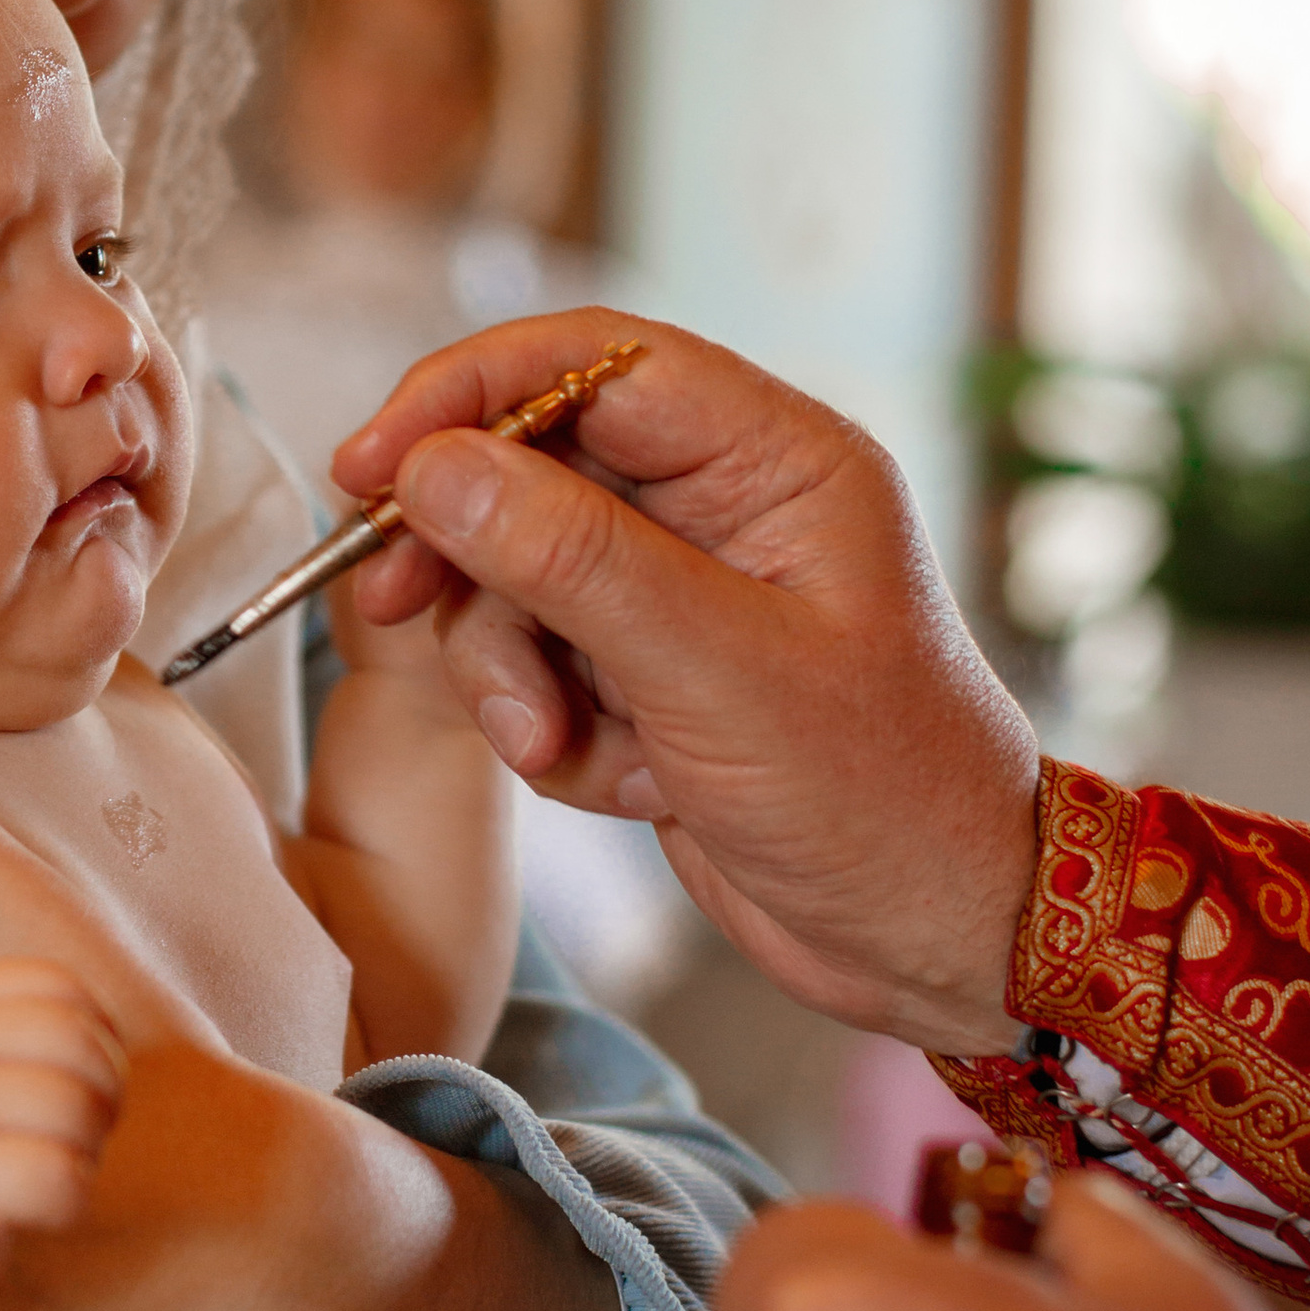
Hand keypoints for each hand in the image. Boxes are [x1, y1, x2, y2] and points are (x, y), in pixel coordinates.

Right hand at [0, 959, 124, 1310]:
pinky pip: (57, 1176)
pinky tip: (43, 1214)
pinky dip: (71, 1199)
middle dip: (103, 1092)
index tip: (78, 1082)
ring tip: (54, 1171)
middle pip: (74, 1042)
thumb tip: (107, 1038)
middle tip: (79, 1137)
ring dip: (87, 1149)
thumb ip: (9, 1032)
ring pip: (72, 1107)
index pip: (54, 985)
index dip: (95, 1033)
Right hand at [336, 311, 1040, 1051]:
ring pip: (519, 576)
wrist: (937, 947)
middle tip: (395, 601)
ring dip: (508, 666)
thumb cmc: (879, 799)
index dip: (468, 395)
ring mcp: (685, 595)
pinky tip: (623, 785)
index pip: (592, 364)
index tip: (372, 464)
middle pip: (533, 467)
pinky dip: (549, 727)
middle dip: (469, 550)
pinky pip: (540, 663)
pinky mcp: (653, 676)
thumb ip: (569, 560)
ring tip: (555, 746)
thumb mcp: (715, 674)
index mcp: (777, 460)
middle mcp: (727, 508)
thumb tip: (434, 467)